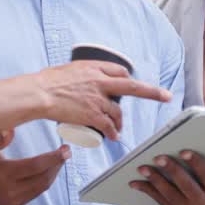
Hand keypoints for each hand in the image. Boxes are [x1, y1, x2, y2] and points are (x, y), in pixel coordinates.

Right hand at [0, 128, 68, 204]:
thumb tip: (11, 129)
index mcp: (3, 173)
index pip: (35, 166)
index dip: (53, 158)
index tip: (66, 149)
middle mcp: (9, 189)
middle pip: (43, 178)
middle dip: (57, 164)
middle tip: (66, 152)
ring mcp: (12, 199)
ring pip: (42, 187)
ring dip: (53, 173)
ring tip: (60, 160)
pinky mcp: (14, 204)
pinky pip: (36, 193)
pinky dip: (45, 181)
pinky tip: (49, 170)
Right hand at [34, 61, 171, 140]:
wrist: (39, 93)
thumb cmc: (46, 81)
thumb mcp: (68, 70)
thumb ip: (78, 76)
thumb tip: (78, 81)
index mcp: (94, 68)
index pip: (119, 72)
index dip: (127, 79)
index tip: (130, 85)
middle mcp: (100, 82)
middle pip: (132, 86)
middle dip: (152, 92)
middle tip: (166, 96)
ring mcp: (97, 99)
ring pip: (118, 111)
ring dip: (120, 121)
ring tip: (117, 129)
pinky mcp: (92, 114)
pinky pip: (108, 125)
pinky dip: (113, 132)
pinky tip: (114, 137)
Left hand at [129, 151, 204, 204]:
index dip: (196, 165)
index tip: (184, 151)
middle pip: (186, 187)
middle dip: (172, 171)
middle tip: (159, 156)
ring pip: (169, 195)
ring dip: (155, 181)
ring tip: (143, 167)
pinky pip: (160, 202)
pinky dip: (148, 191)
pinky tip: (136, 182)